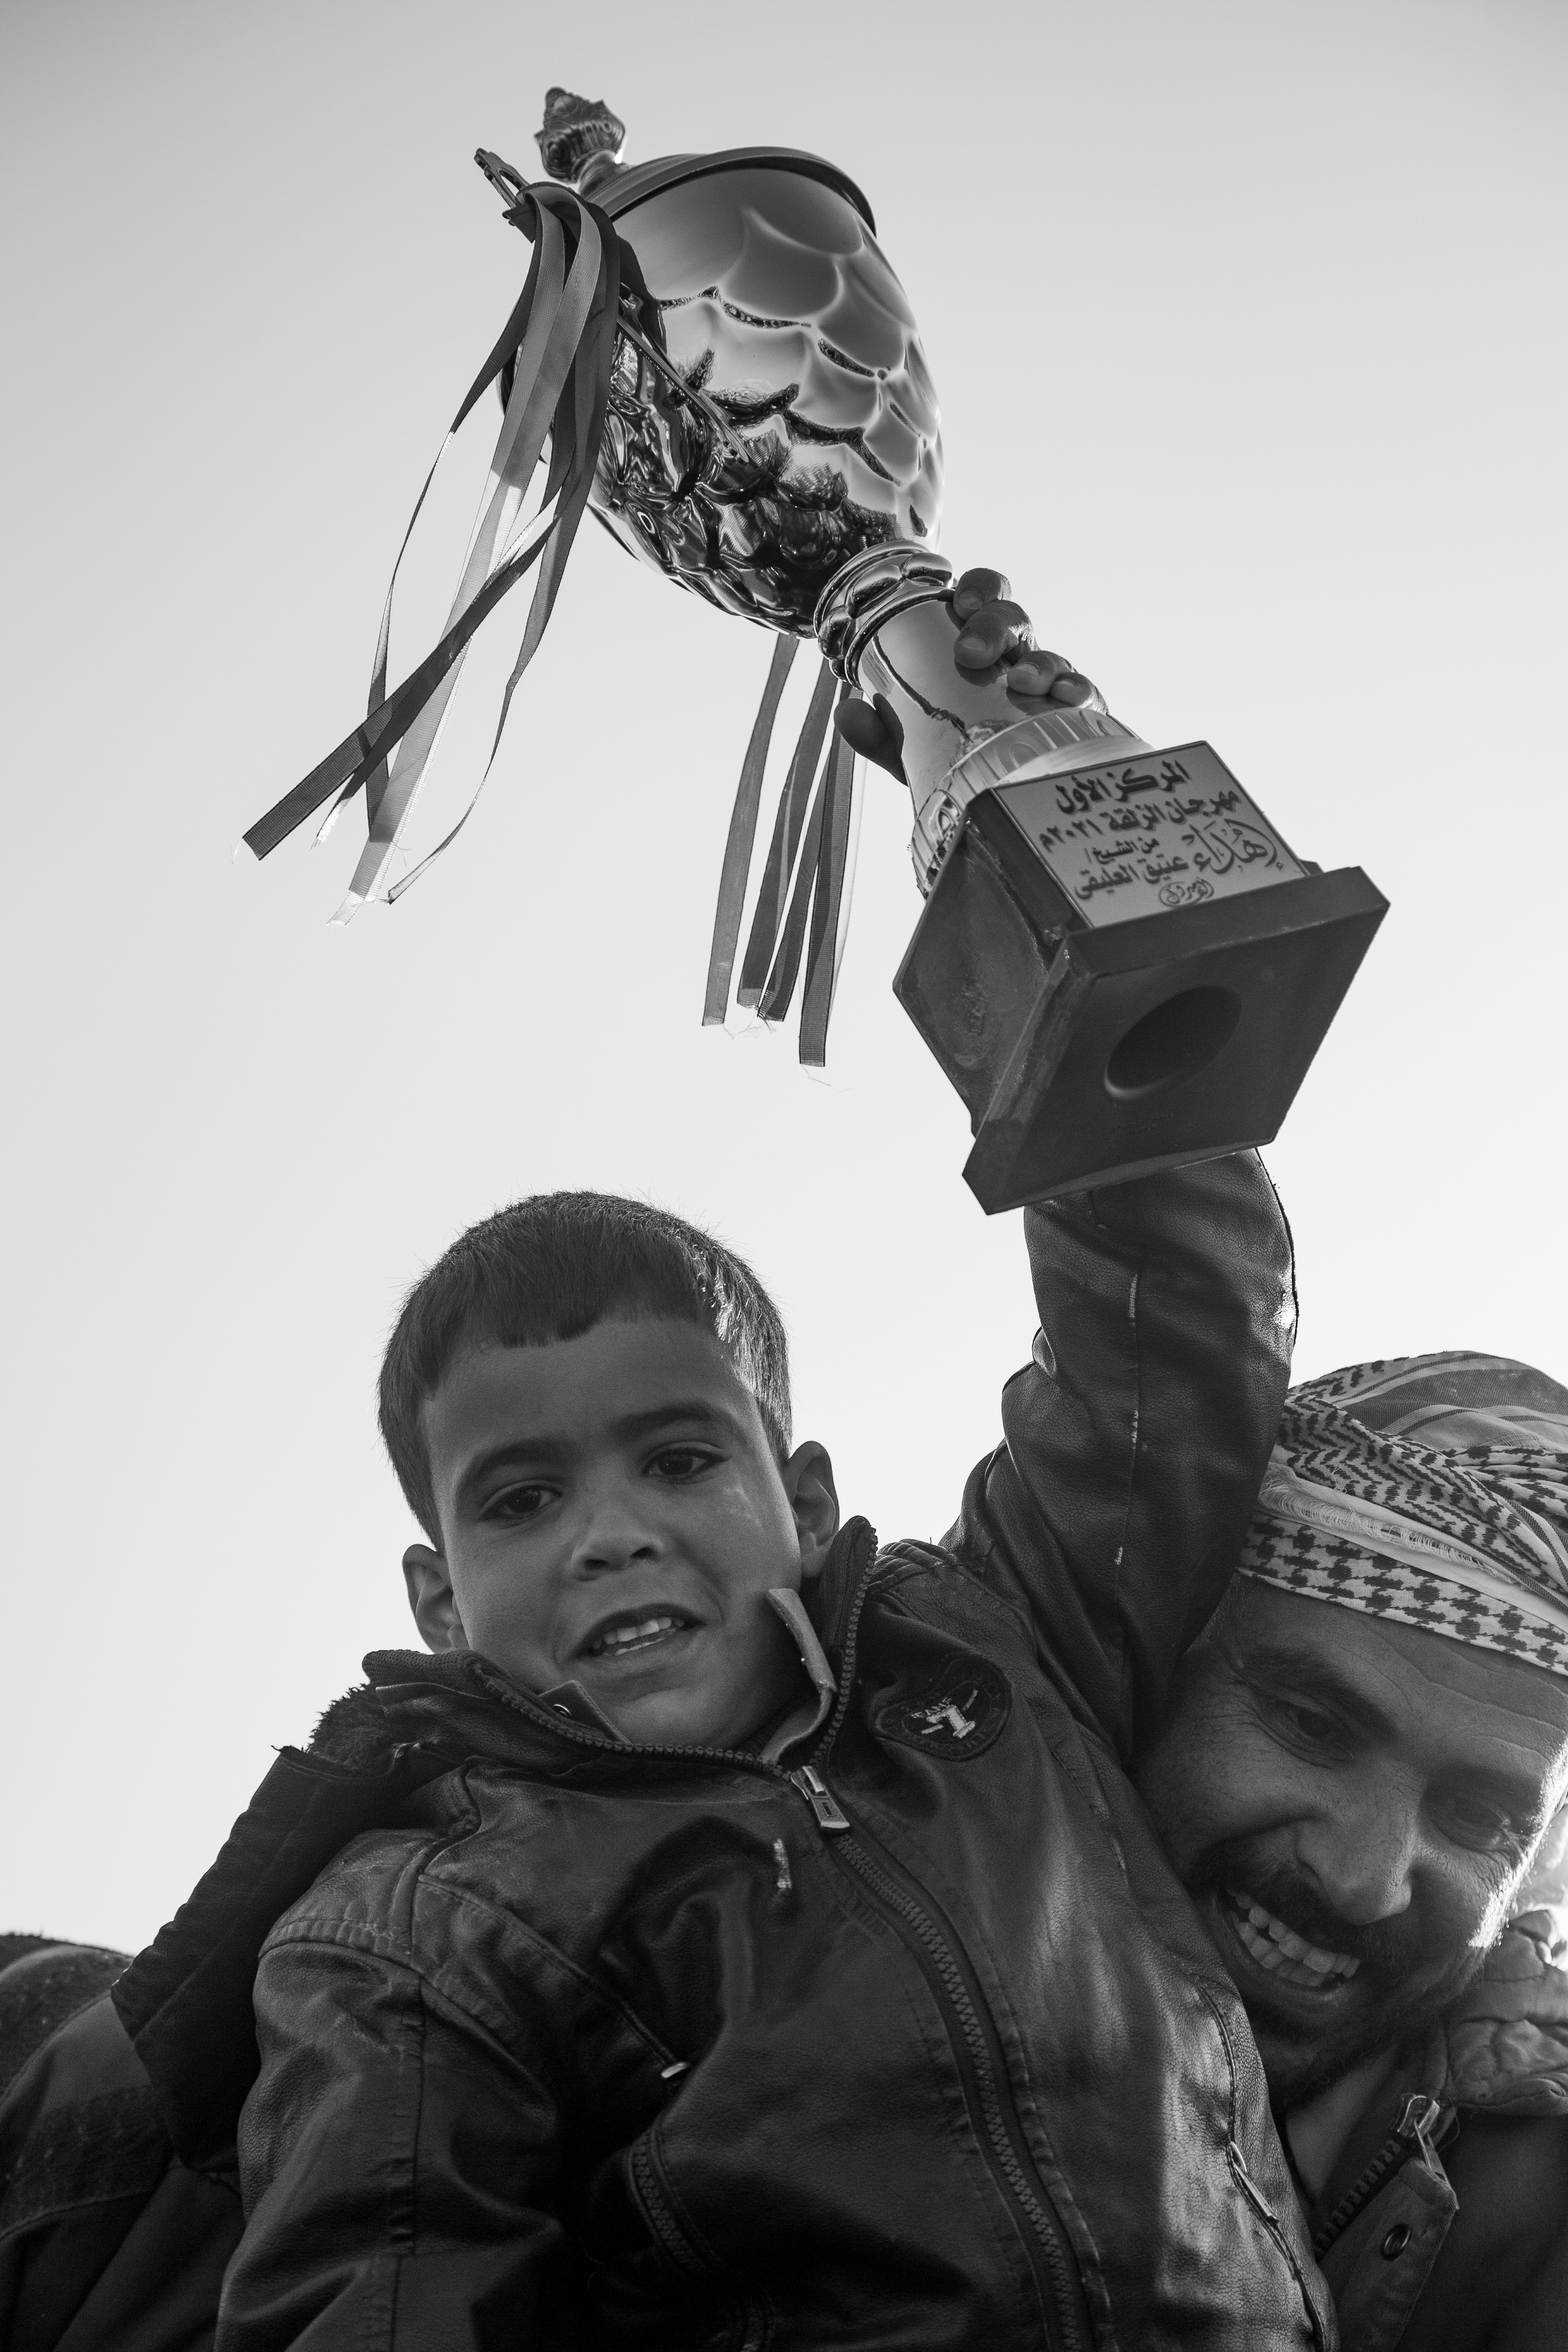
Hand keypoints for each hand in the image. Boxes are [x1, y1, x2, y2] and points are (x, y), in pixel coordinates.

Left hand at [834, 568, 1098, 781]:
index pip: (983, 598)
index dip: (977, 589)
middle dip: (995, 625)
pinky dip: (1078, 691)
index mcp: (977, 648)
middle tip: (971, 653)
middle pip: (1014, 619)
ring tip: (1020, 680)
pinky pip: (1084, 696)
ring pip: (1049, 656)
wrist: (998, 805)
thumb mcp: (913, 750)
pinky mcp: (1074, 719)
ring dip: (1037, 661)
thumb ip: (882, 734)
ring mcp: (1047, 687)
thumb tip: (848, 713)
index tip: (961, 604)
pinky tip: (1067, 698)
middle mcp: (1014, 658)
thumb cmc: (957, 761)